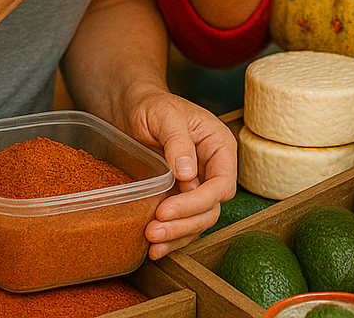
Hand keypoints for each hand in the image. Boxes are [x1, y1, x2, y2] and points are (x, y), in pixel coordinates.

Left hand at [122, 90, 236, 259]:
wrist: (132, 108)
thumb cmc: (152, 105)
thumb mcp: (165, 115)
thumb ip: (178, 141)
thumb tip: (189, 174)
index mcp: (219, 146)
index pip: (222, 184)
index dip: (198, 202)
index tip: (168, 209)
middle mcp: (213, 169)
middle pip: (210, 208)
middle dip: (184, 223)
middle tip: (154, 230)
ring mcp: (197, 185)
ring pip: (198, 221)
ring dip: (177, 235)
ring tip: (151, 242)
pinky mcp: (180, 197)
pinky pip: (183, 223)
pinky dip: (171, 238)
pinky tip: (153, 248)